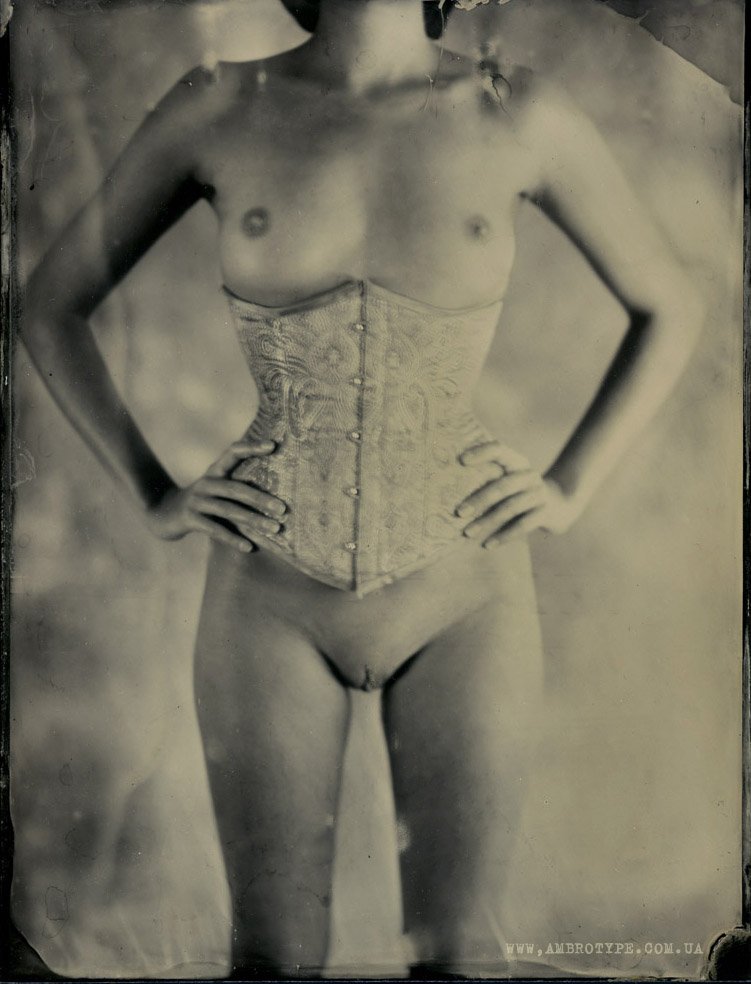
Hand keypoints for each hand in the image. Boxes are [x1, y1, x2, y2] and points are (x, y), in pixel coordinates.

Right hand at [145, 440, 286, 552]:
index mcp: (214, 471)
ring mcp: (196, 500)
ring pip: (229, 510)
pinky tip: (249, 547)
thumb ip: (238, 488)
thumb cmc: (202, 502)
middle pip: (237, 488)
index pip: (233, 452)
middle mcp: (206, 482)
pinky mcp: (189, 519)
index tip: (273, 445)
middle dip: (261, 499)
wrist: (163, 514)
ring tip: (275, 529)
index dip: (251, 447)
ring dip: (254, 521)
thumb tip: (275, 497)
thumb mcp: (216, 489)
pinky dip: (234, 539)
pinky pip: (215, 530)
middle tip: (283, 509)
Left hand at [456, 441, 578, 548]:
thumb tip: (448, 490)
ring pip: (511, 507)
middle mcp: (529, 475)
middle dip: (479, 499)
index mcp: (517, 462)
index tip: (461, 460)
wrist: (559, 506)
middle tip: (459, 512)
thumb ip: (488, 479)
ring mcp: (539, 494)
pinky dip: (504, 536)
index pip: (499, 450)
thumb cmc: (519, 492)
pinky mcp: (545, 513)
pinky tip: (487, 544)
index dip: (482, 453)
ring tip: (467, 533)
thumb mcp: (508, 480)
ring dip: (487, 521)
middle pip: (502, 486)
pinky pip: (523, 525)